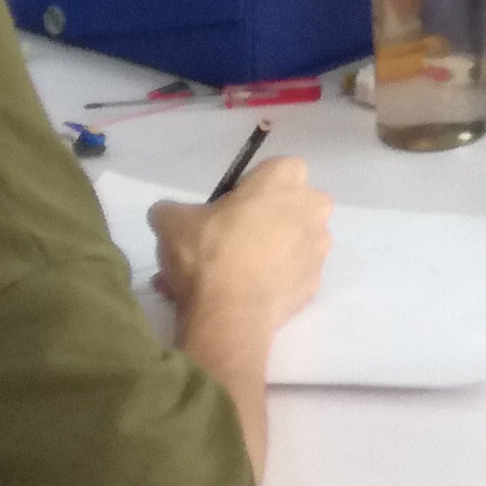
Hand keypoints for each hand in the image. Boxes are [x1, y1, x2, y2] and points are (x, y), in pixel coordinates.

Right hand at [151, 157, 329, 335]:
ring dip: (260, 256)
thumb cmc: (208, 252)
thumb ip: (172, 210)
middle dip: (260, 222)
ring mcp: (318, 249)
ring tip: (216, 280)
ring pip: (287, 245)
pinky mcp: (314, 284)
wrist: (230, 313)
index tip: (226, 211)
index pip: (273, 171)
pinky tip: (236, 297)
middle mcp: (313, 208)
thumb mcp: (172, 221)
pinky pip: (288, 277)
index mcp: (286, 178)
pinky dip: (268, 283)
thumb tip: (166, 214)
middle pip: (285, 209)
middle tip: (224, 243)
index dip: (248, 190)